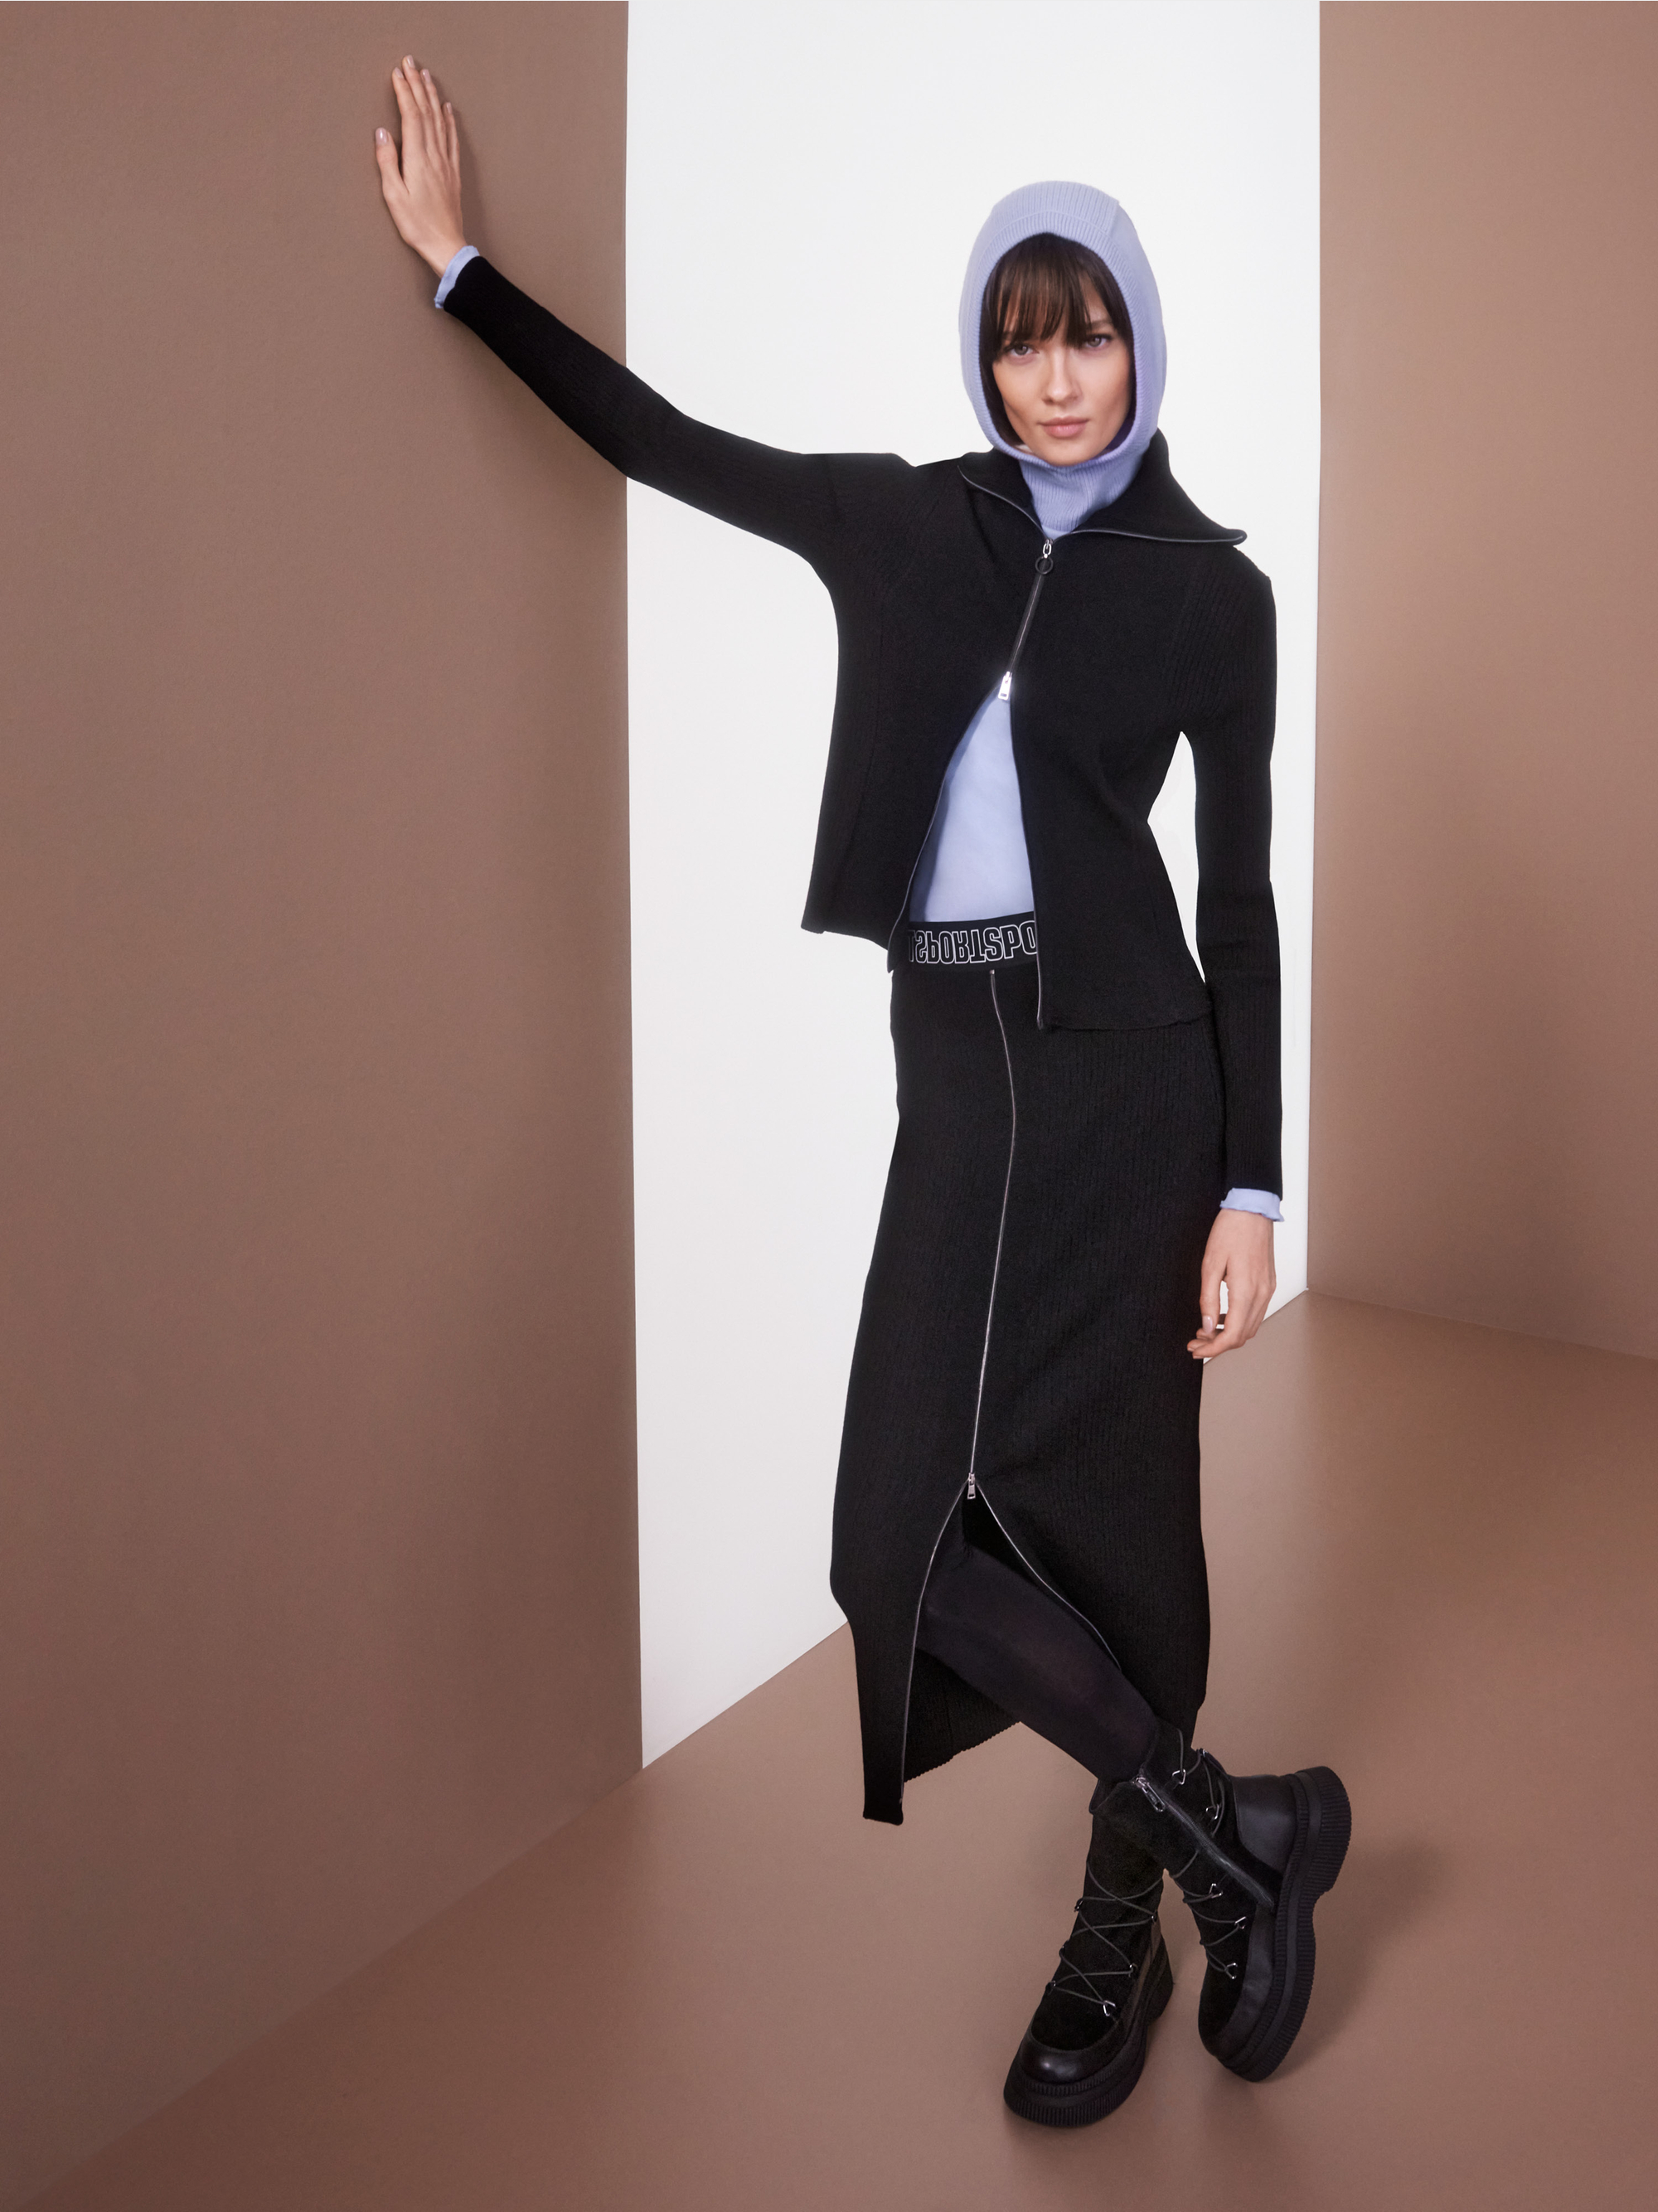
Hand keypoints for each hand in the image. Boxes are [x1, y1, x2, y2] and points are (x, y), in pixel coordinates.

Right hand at [375, 56, 465, 276]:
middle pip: (426, 112)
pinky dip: (450, 120)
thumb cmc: (417, 225)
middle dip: (417, 84)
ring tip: (427, 75)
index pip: (411, 116)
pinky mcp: (453, 173)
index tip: (397, 73)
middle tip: (411, 61)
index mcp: (417, 159)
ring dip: (432, 96)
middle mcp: (434, 156)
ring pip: (440, 121)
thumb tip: (381, 132)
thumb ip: (387, 162)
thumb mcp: (394, 196)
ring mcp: (446, 163)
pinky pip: (452, 139)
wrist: (446, 246)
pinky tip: (448, 108)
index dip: (404, 92)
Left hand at [1186, 1208, 1275, 1360]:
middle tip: (1195, 1342)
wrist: (1252, 1209)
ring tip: (1205, 1331)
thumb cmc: (1230, 1231)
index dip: (1212, 1348)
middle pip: (1243, 1336)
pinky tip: (1221, 1316)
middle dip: (1218, 1345)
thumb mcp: (1210, 1264)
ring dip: (1229, 1334)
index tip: (1196, 1350)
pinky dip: (1239, 1321)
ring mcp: (1268, 1289)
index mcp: (1247, 1291)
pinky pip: (1255, 1313)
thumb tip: (1207, 1327)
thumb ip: (1208, 1299)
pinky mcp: (1269, 1284)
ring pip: (1250, 1327)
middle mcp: (1262, 1294)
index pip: (1232, 1335)